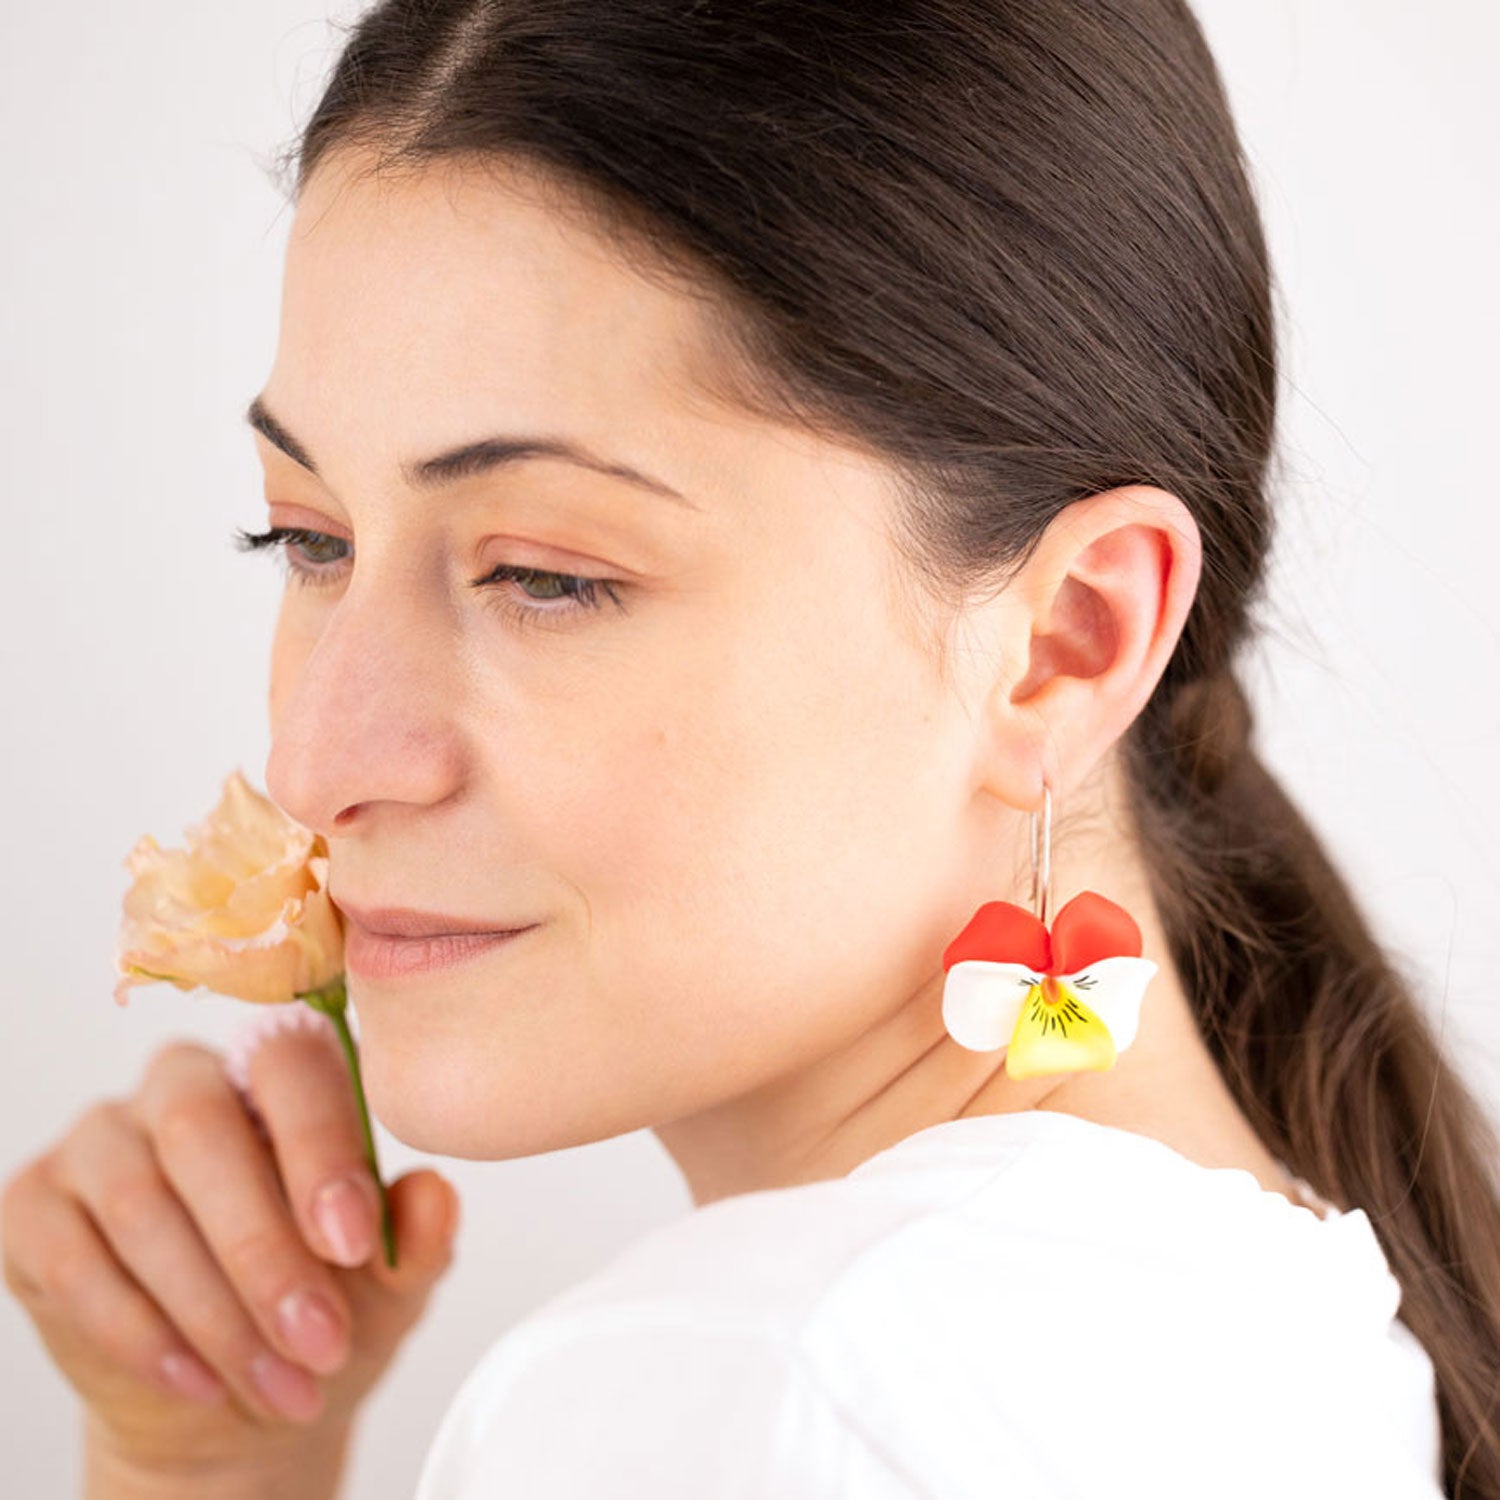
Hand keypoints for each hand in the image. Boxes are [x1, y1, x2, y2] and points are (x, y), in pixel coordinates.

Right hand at [1, 1025, 460, 1485]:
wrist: (237, 1400)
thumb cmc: (323, 1309)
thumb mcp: (390, 1286)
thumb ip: (418, 1236)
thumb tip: (437, 1196)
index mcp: (277, 1071)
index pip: (291, 1061)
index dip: (320, 1146)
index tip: (354, 1243)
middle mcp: (181, 1083)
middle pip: (203, 1128)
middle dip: (265, 1247)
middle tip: (322, 1340)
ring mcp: (100, 1139)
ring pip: (140, 1201)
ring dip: (215, 1307)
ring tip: (280, 1383)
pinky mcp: (35, 1207)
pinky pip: (77, 1259)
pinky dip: (143, 1332)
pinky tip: (202, 1380)